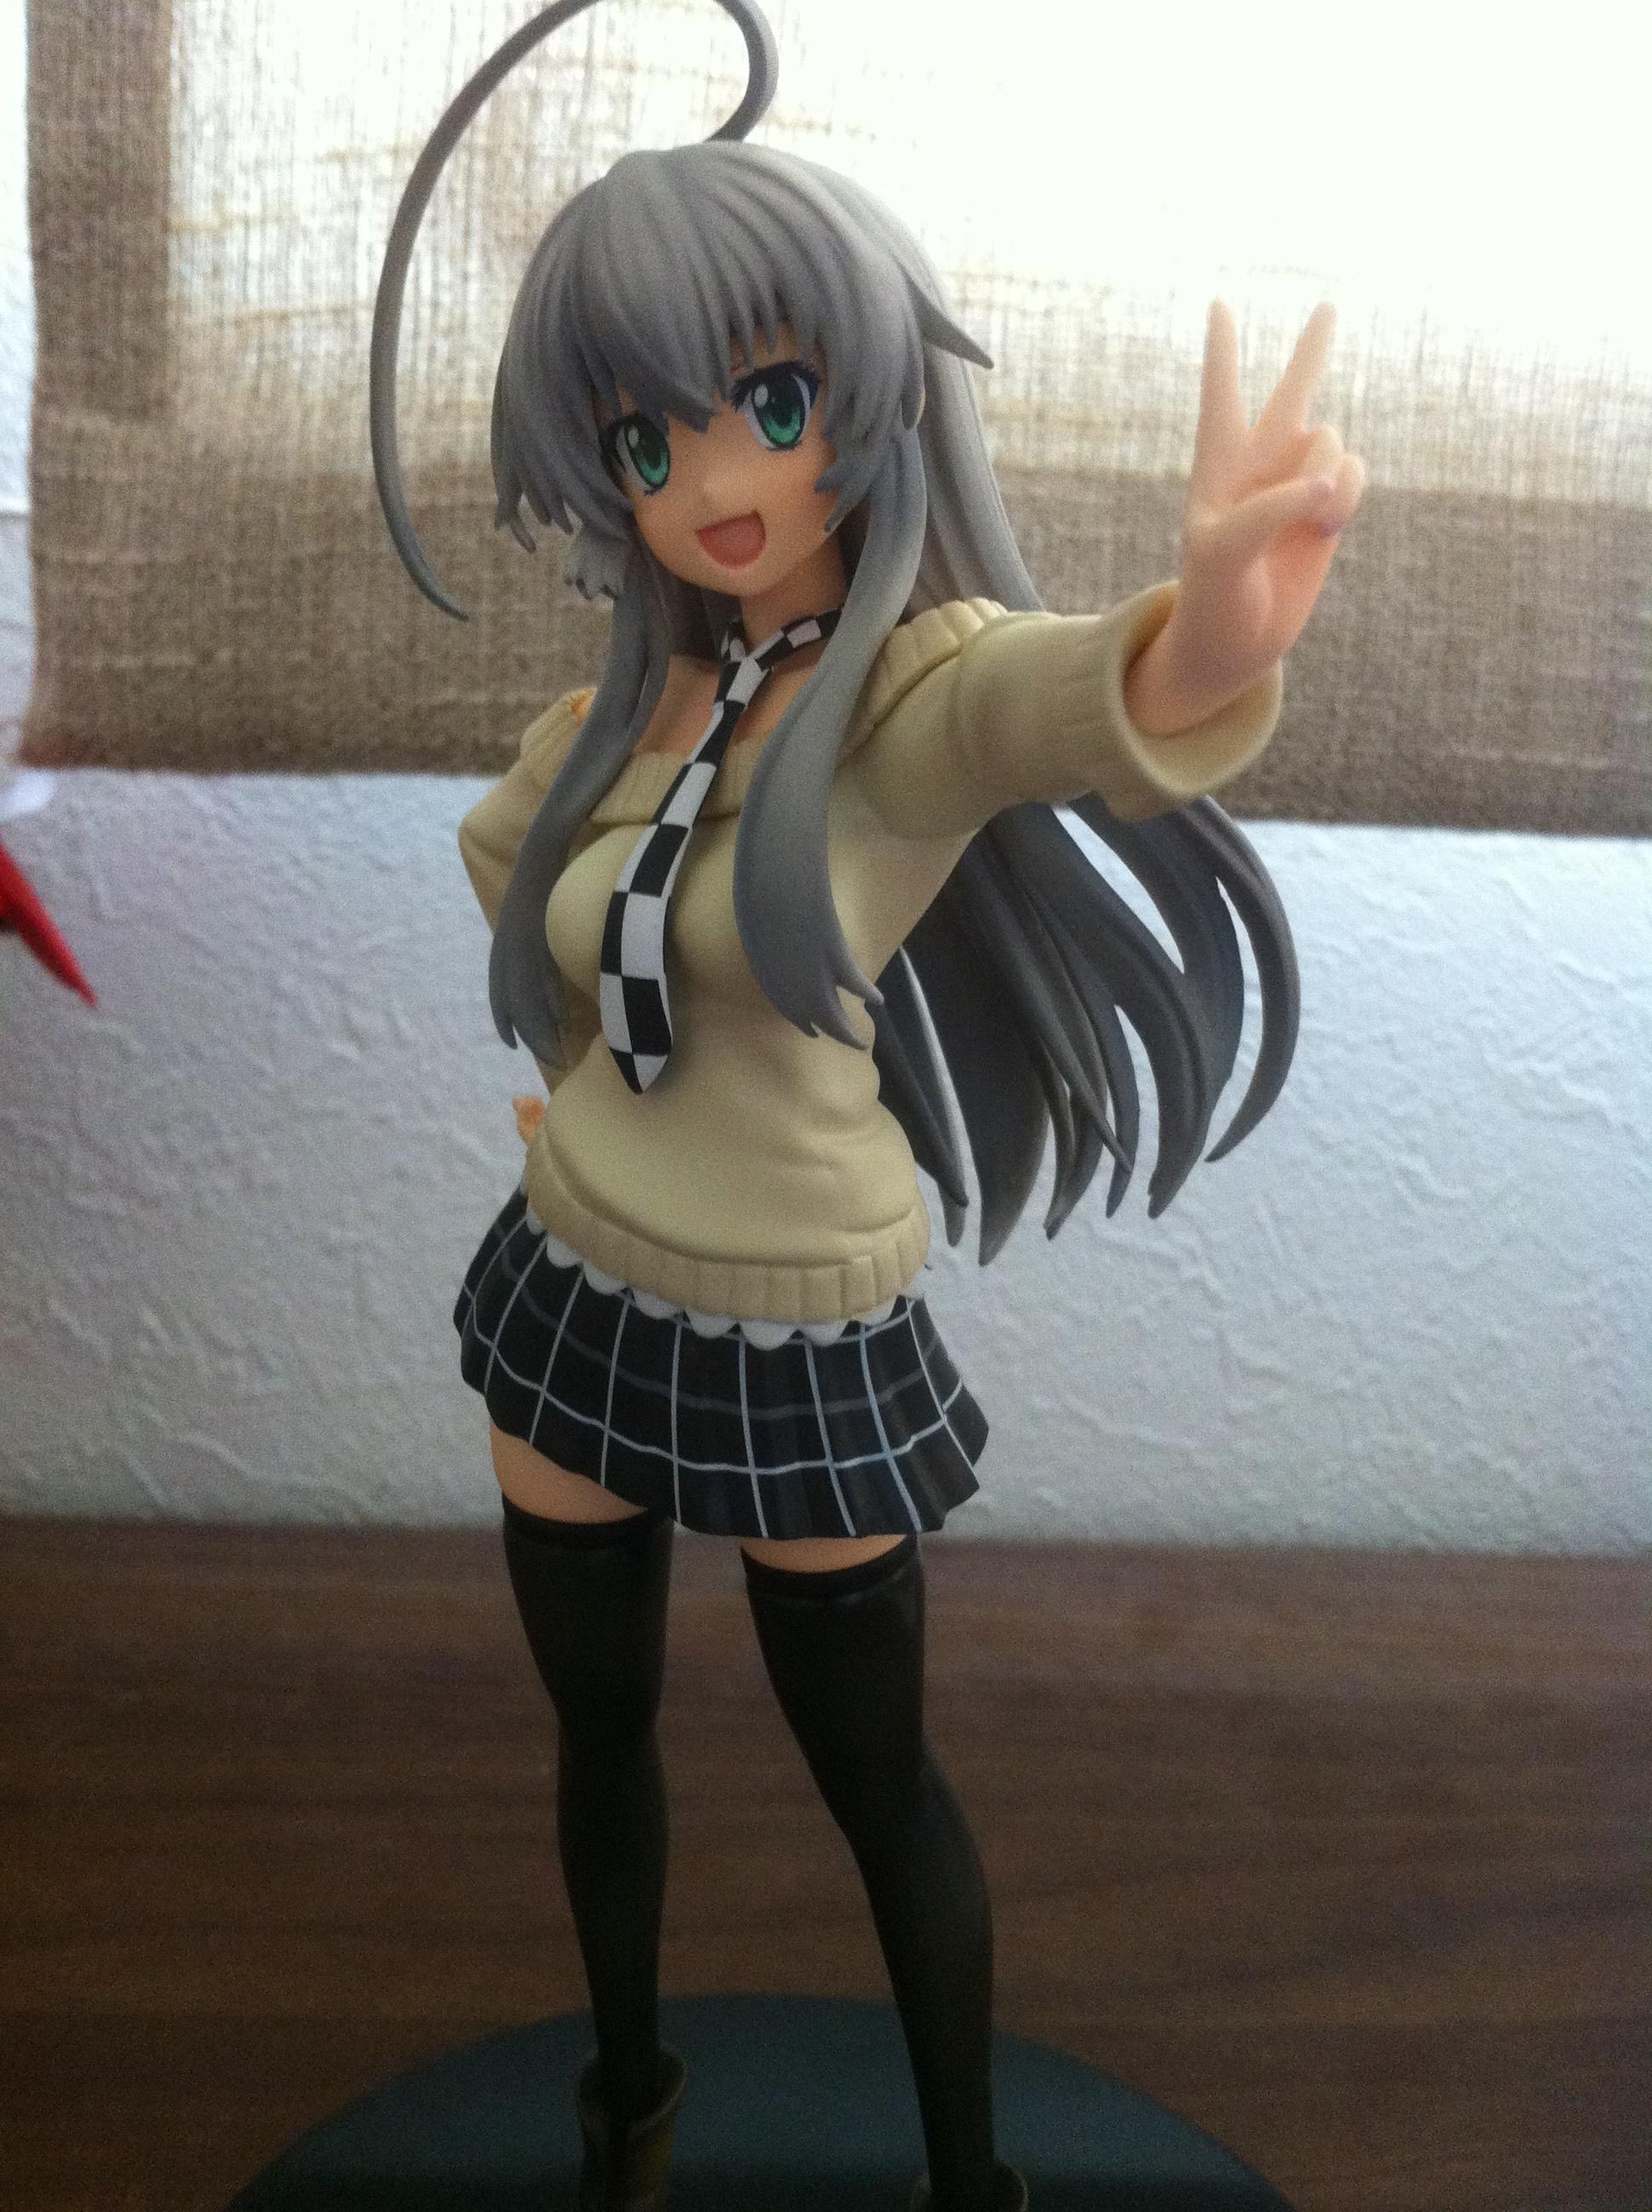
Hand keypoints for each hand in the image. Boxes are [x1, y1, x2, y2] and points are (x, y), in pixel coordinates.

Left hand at [1124, 302, 1365, 735]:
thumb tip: (1331, 482)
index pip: (1221, 394)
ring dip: (1328, 474)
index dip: (1222, 351)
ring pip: (1330, 439)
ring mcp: (1298, 484)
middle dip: (1312, 351)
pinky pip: (1355, 472)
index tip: (1218, 305)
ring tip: (1311, 520)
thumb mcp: (1226, 552)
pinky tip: (1329, 524)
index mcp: (1218, 463)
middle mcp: (1260, 464)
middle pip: (1290, 392)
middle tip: (1328, 307)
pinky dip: (1348, 494)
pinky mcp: (1328, 508)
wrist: (1237, 643)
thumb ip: (1272, 509)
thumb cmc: (1214, 595)